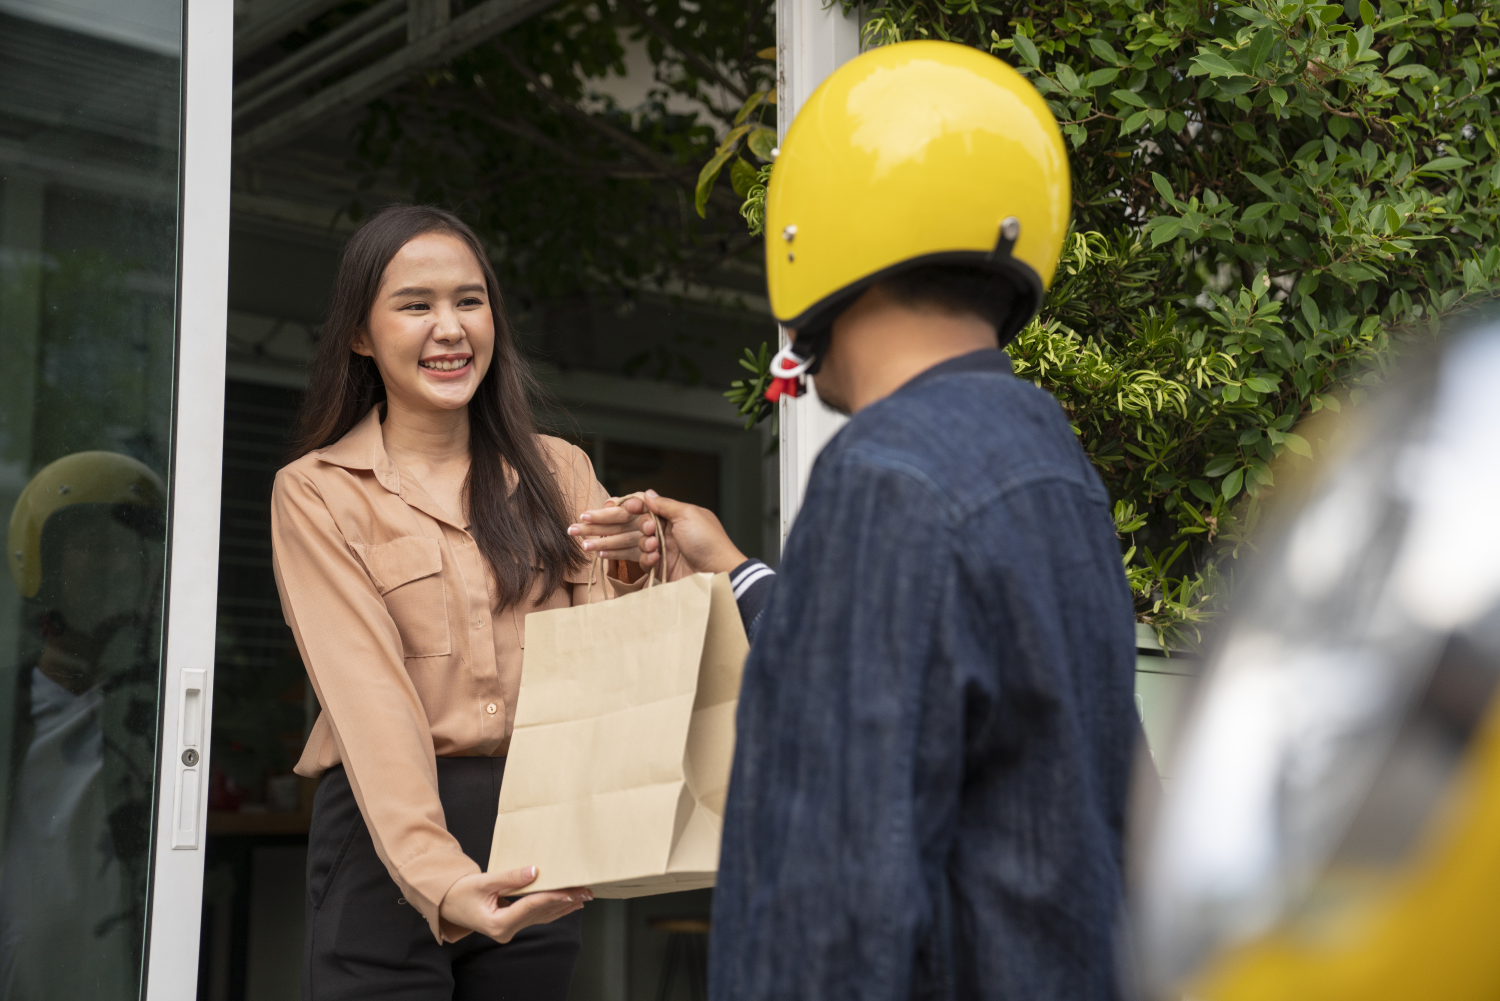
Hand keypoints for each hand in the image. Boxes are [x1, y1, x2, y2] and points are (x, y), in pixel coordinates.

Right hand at [439, 866, 590, 943]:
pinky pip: (537, 917)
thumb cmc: (461, 892)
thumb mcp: (484, 882)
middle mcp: (506, 931)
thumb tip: (535, 871)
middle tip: (585, 891)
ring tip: (583, 897)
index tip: (569, 891)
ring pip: (542, 916)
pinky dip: (553, 908)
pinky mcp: (512, 924)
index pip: (529, 907)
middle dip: (564, 901)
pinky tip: (568, 903)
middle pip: (540, 913)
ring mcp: (510, 930)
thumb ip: (510, 878)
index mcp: (498, 924)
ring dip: (563, 906)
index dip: (550, 897)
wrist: (447, 903)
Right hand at [570, 492, 746, 580]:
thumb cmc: (709, 541)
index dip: (615, 510)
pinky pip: (637, 560)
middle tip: (576, 527)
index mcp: (670, 514)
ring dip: (605, 543)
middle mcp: (662, 530)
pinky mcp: (660, 567)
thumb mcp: (689, 515)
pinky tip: (603, 555)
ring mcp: (660, 549)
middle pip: (626, 526)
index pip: (635, 509)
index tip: (597, 511)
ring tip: (584, 545)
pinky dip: (622, 557)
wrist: (720, 572)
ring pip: (626, 543)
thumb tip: (646, 493)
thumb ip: (665, 505)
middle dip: (601, 526)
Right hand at [641, 492, 745, 578]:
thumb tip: (648, 494)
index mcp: (678, 516)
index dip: (639, 506)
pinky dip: (647, 558)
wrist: (717, 572)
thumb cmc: (708, 541)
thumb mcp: (688, 515)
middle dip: (643, 525)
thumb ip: (665, 505)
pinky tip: (656, 558)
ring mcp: (666, 550)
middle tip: (650, 529)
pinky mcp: (662, 567)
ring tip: (654, 545)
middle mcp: (671, 532)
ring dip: (644, 542)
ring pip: (642, 542)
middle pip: (644, 524)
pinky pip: (645, 561)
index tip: (629, 506)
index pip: (653, 507)